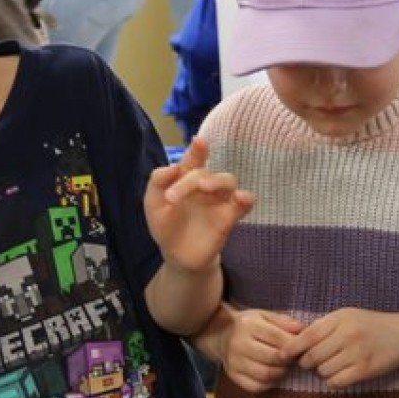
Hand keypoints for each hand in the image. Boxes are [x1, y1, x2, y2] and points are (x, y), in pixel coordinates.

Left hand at [144, 137, 254, 272]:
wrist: (177, 256)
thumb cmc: (166, 226)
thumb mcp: (153, 204)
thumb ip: (157, 182)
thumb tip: (173, 166)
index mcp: (186, 178)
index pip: (193, 160)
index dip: (198, 149)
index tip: (199, 141)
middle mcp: (205, 186)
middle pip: (206, 172)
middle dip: (190, 180)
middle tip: (171, 197)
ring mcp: (219, 200)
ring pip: (228, 181)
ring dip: (217, 181)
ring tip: (204, 188)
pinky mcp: (230, 217)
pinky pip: (244, 203)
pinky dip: (246, 198)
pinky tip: (241, 198)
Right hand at [203, 306, 302, 391]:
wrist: (220, 334)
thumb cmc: (249, 325)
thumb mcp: (265, 316)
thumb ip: (284, 322)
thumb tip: (303, 330)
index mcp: (248, 325)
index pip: (277, 337)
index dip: (294, 345)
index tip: (301, 347)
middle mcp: (238, 343)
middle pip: (273, 358)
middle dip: (289, 360)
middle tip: (294, 358)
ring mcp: (234, 362)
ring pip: (266, 374)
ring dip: (281, 373)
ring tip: (284, 366)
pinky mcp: (233, 376)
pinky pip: (256, 386)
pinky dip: (269, 383)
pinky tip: (273, 375)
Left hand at [285, 310, 398, 388]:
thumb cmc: (369, 325)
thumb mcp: (346, 316)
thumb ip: (323, 326)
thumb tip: (293, 342)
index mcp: (340, 319)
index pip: (308, 336)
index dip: (292, 348)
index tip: (283, 355)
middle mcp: (348, 335)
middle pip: (312, 357)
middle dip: (307, 362)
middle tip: (313, 361)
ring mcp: (357, 353)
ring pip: (323, 372)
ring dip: (322, 372)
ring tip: (332, 364)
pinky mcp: (365, 370)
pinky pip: (336, 382)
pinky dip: (333, 381)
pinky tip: (340, 374)